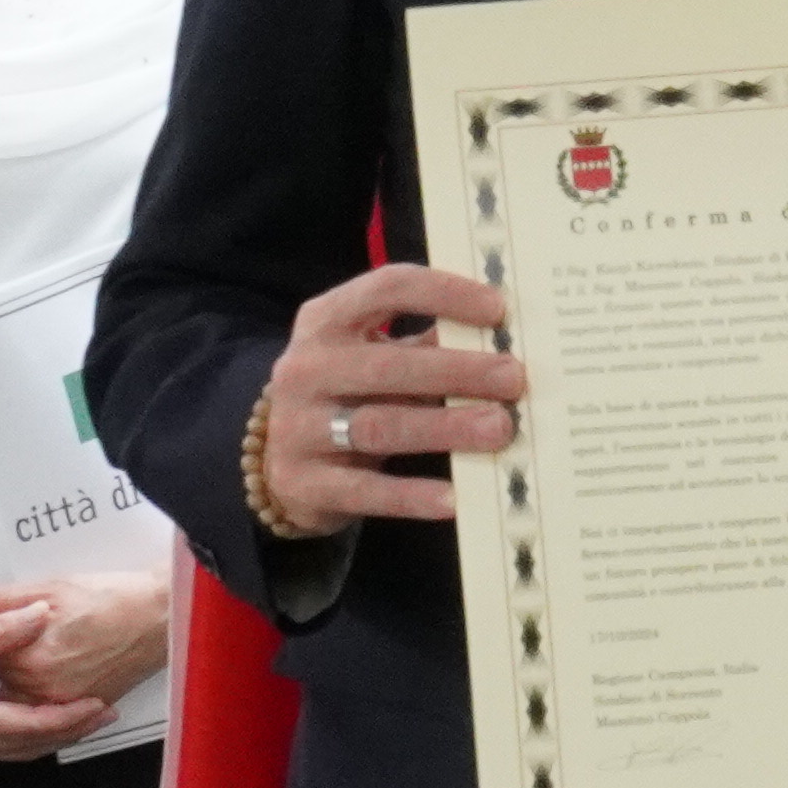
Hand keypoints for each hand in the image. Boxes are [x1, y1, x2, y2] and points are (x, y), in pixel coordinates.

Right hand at [0, 563, 107, 764]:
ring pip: (13, 751)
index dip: (69, 717)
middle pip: (27, 746)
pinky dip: (24, 735)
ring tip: (81, 718)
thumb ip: (5, 627)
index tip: (98, 705)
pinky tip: (41, 718)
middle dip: (68, 731)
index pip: (31, 726)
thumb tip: (43, 613)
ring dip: (48, 736)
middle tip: (102, 714)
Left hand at [0, 565, 172, 706]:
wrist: (159, 615)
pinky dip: (51, 695)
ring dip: (29, 682)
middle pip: (7, 682)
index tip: (4, 629)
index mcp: (29, 660)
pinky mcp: (87, 708)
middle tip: (30, 637)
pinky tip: (60, 671)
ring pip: (29, 699)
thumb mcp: (51, 588)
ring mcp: (67, 703)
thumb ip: (3, 599)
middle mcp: (44, 690)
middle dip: (10, 663)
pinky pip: (55, 710)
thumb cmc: (110, 597)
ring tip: (47, 652)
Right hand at [249, 261, 523, 534]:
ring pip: (379, 426)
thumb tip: (504, 338)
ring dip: (445, 428)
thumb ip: (426, 344)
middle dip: (457, 371)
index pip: (386, 289)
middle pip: (387, 366)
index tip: (498, 309)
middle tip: (514, 378)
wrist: (273, 459)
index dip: (444, 293)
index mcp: (326, 321)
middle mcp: (306, 369)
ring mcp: (299, 428)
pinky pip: (365, 490)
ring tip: (499, 428)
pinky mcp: (305, 484)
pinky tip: (454, 498)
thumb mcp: (373, 356)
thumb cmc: (346, 393)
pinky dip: (411, 495)